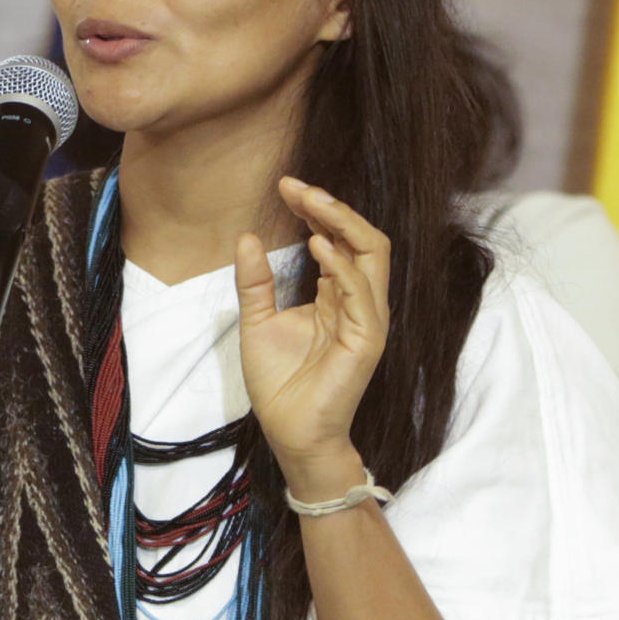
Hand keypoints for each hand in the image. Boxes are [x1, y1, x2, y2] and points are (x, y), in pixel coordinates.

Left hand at [235, 177, 389, 477]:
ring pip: (372, 255)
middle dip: (331, 207)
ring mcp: (366, 319)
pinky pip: (362, 294)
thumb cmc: (280, 383)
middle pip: (362, 239)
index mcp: (335, 294)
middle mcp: (356, 301)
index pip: (337, 239)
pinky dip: (342, 266)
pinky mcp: (367, 339)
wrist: (291, 433)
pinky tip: (316, 246)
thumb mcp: (257, 322)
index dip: (315, 210)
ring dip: (340, 223)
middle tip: (297, 186)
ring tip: (308, 201)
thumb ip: (256, 282)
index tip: (284, 186)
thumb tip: (246, 236)